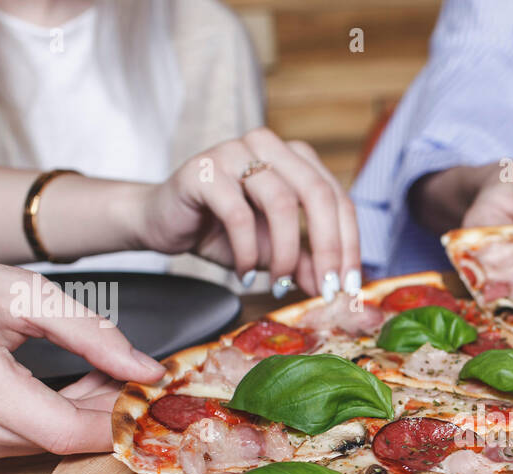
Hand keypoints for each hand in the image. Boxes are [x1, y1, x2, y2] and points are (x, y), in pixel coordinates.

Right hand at [0, 245, 164, 462]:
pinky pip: (23, 444)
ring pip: (46, 447)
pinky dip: (53, 420)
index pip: (67, 430)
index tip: (147, 395)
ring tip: (97, 374)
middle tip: (130, 375)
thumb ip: (93, 335)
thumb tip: (147, 371)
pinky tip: (66, 389)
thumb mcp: (23, 293)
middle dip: (106, 413)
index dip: (117, 419)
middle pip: (60, 441)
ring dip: (82, 417)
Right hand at [135, 128, 359, 299]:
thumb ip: (305, 262)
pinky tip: (245, 273)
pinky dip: (248, 251)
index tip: (349, 285)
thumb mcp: (274, 251)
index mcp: (295, 158)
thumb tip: (336, 286)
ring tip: (280, 282)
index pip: (337, 198)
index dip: (349, 244)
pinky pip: (239, 214)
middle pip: (318, 194)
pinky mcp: (203, 170)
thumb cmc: (222, 231)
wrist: (163, 221)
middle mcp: (269, 145)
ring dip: (285, 253)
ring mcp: (235, 152)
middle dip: (328, 248)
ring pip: (282, 202)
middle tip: (326, 288)